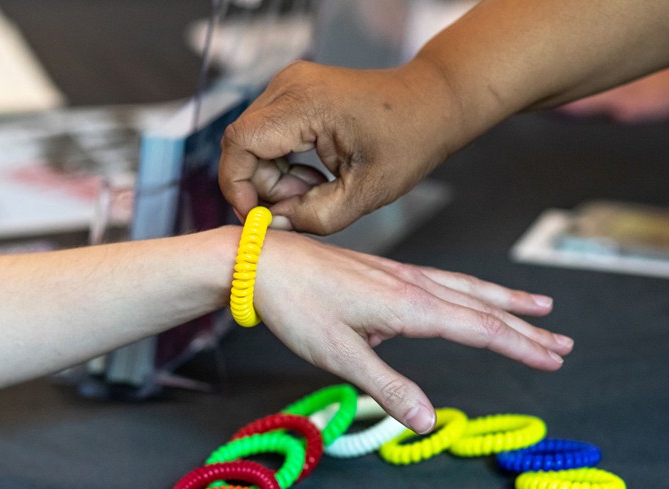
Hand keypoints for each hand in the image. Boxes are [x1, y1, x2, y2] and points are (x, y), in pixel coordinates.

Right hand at [220, 60, 463, 234]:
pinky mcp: (294, 91)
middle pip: (243, 144)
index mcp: (305, 104)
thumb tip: (272, 225)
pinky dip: (282, 161)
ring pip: (252, 141)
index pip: (239, 143)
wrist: (431, 105)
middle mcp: (289, 84)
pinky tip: (314, 174)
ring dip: (274, 176)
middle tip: (300, 205)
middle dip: (262, 185)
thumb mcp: (364, 194)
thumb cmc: (407, 142)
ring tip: (315, 189)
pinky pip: (267, 133)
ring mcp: (290, 83)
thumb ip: (313, 217)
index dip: (238, 185)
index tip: (257, 217)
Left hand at [254, 231, 572, 433]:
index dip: (520, 346)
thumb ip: (388, 388)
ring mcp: (400, 274)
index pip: (480, 328)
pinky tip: (467, 299)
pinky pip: (443, 280)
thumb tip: (429, 422)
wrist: (260, 260)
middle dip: (525, 326)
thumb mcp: (339, 355)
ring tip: (538, 308)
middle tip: (563, 343)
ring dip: (505, 302)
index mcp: (409, 305)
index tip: (554, 360)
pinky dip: (470, 291)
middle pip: (482, 306)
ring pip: (466, 288)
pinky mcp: (385, 272)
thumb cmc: (296, 306)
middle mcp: (413, 284)